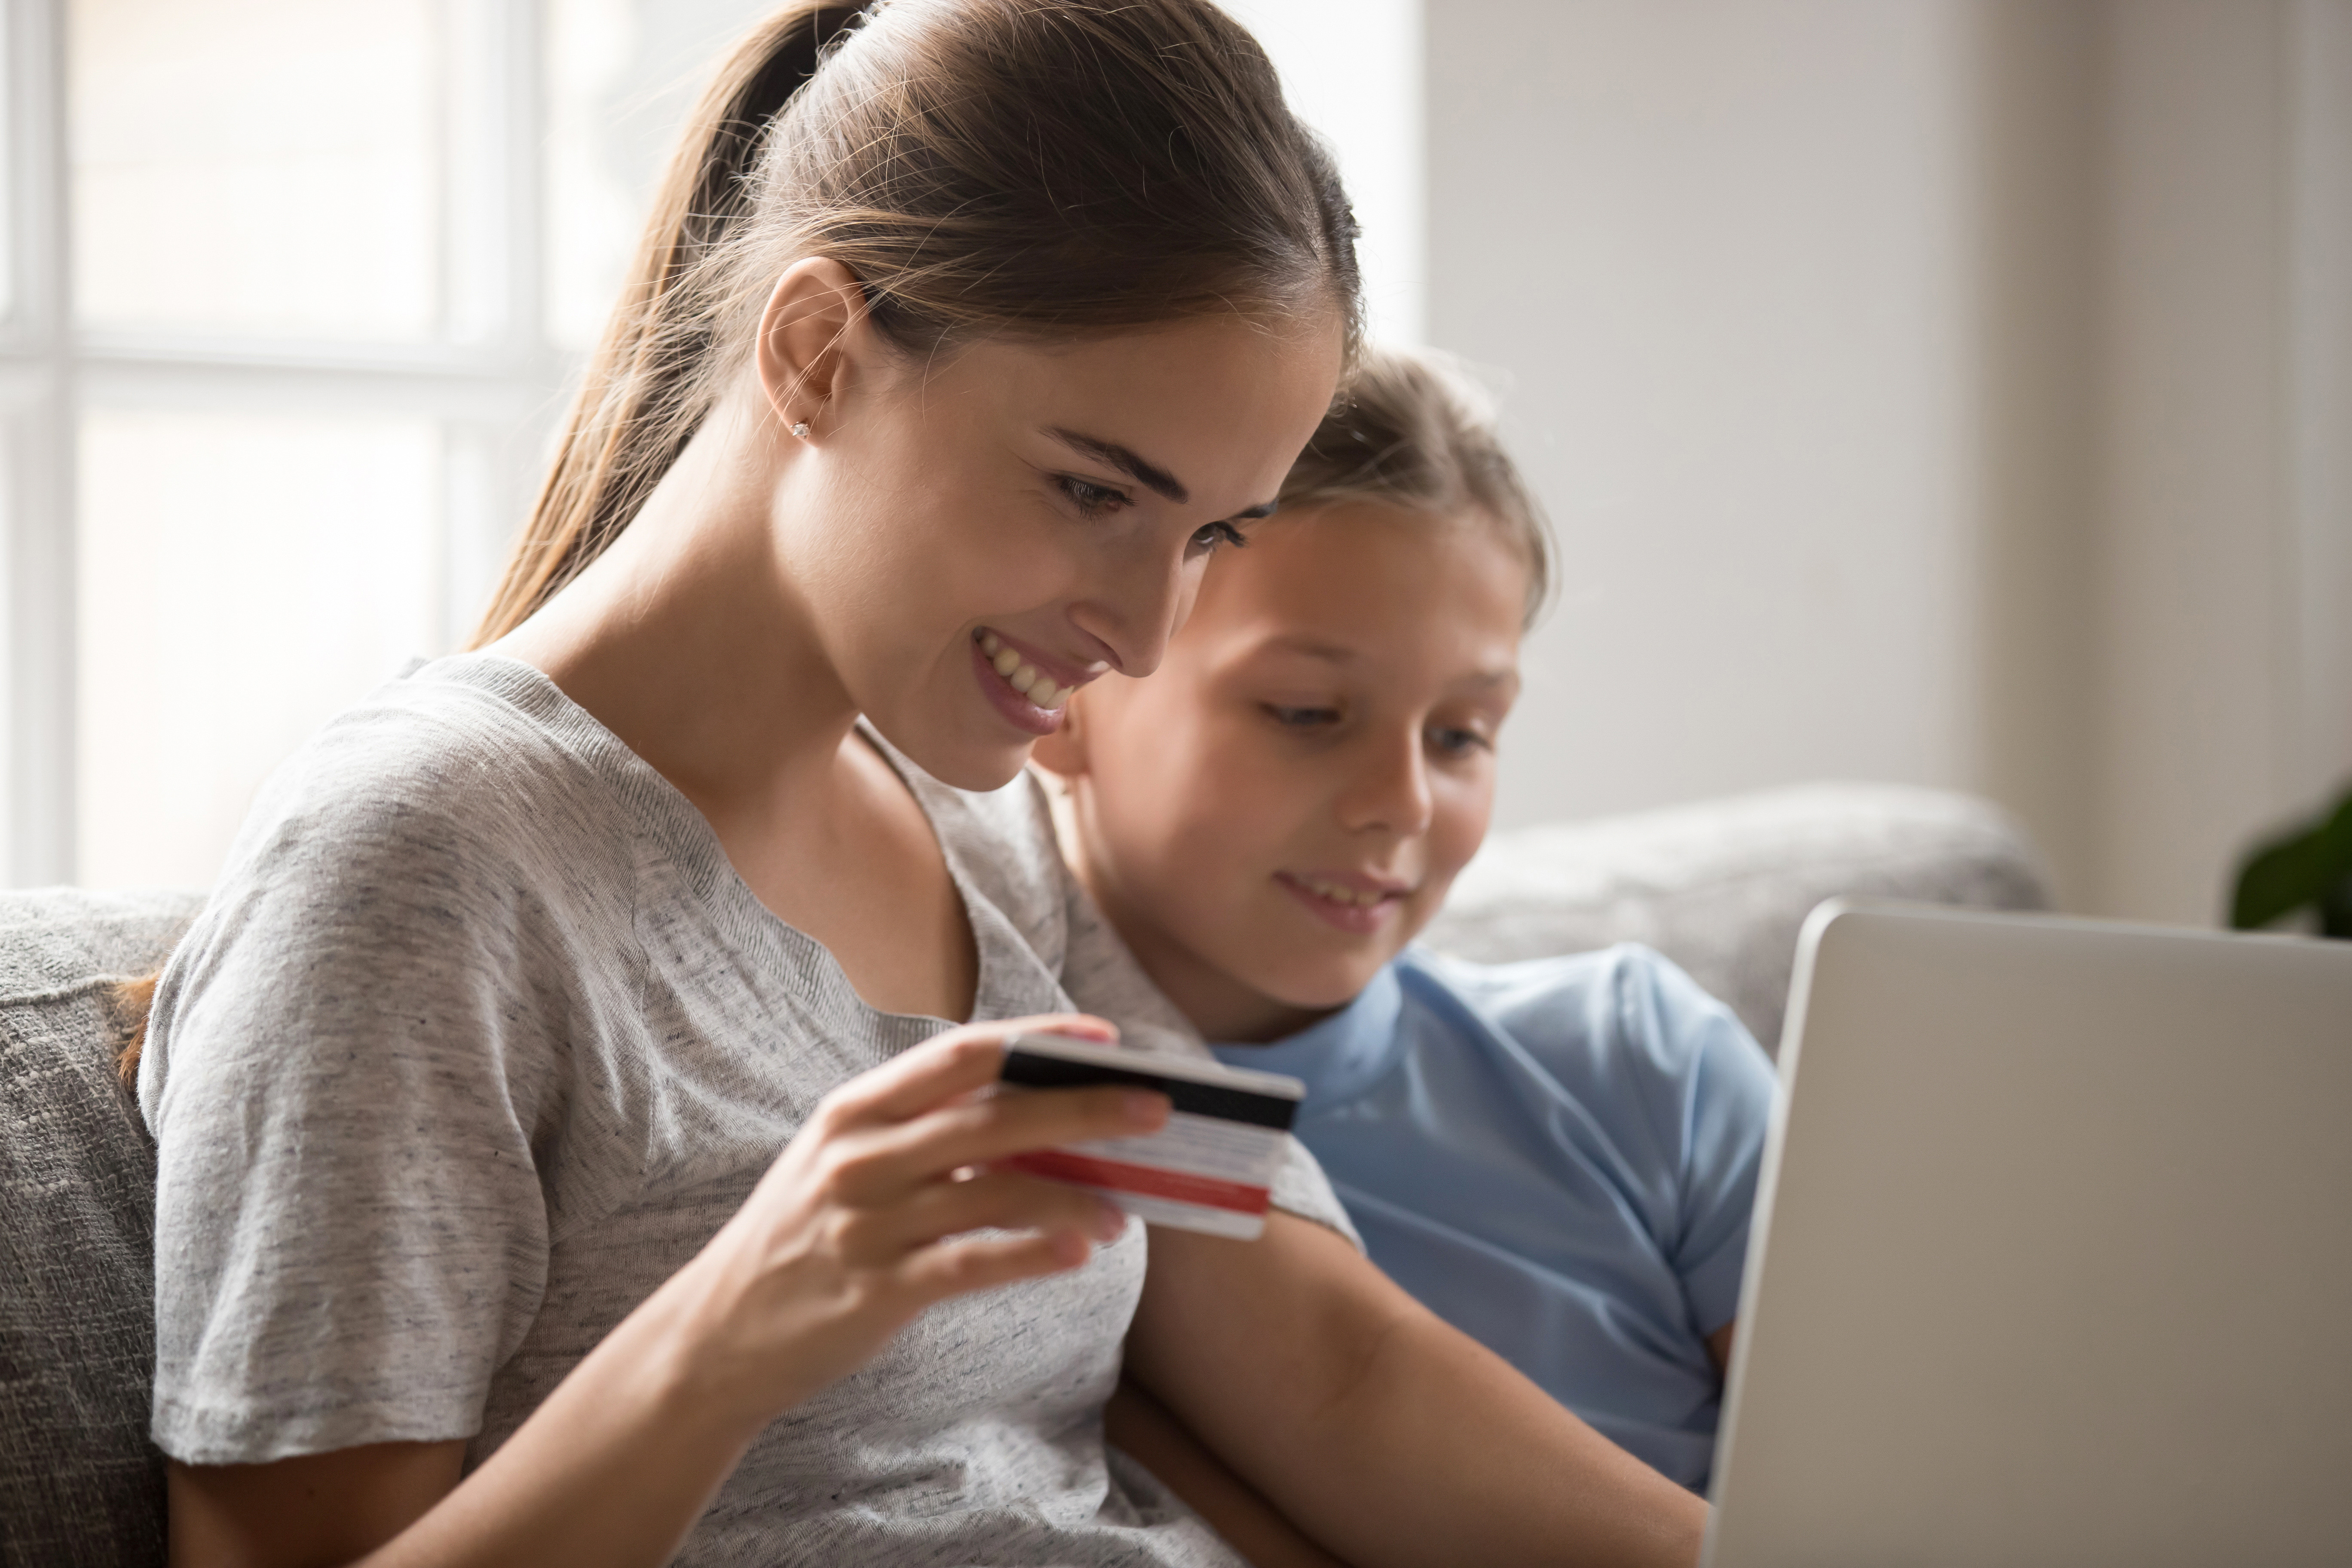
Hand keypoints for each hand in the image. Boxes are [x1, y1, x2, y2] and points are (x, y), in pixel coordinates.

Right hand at [658, 1013, 1169, 1429]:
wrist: (719, 1332)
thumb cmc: (804, 1234)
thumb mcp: (846, 1160)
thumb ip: (926, 1131)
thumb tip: (1042, 1116)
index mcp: (855, 1109)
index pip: (961, 1055)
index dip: (1038, 1039)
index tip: (1104, 1038)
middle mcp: (859, 1157)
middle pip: (992, 1117)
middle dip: (1082, 1107)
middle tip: (1155, 1107)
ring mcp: (867, 1224)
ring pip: (994, 1192)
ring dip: (1073, 1194)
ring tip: (1127, 1206)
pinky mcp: (878, 1291)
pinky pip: (974, 1263)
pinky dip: (1035, 1252)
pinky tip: (1083, 1249)